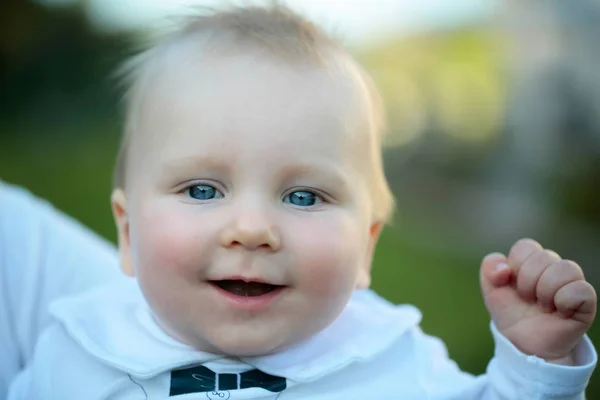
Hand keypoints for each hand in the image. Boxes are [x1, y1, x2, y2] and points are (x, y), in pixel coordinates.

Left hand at [480, 238, 595, 362]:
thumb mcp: (492, 290)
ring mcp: (571, 283)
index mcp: (531, 261)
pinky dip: (565, 301)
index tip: (512, 286)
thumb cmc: (511, 314)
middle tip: (528, 300)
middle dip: (528, 282)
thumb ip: (489, 268)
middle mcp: (553, 268)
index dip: (515, 266)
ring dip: (546, 291)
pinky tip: (559, 312)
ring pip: (566, 268)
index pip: (526, 246)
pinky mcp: (585, 302)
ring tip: (543, 306)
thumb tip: (505, 268)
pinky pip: (581, 289)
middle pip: (544, 256)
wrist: (524, 345)